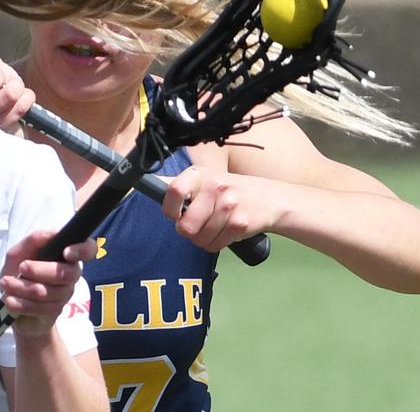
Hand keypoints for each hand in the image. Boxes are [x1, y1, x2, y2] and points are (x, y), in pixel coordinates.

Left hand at [0, 229, 96, 337]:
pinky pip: (41, 308)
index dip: (83, 250)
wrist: (12, 303)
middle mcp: (70, 274)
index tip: (66, 252)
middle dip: (39, 270)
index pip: (89, 249)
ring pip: (48, 292)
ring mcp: (64, 294)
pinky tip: (9, 299)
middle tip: (21, 267)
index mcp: (65, 255)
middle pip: (65, 274)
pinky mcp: (54, 311)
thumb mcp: (18, 254)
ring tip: (6, 283)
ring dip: (22, 287)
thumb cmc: (18, 273)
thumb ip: (33, 241)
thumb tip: (49, 233)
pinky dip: (20, 303)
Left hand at [163, 166, 277, 251]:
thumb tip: (149, 185)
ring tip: (213, 227)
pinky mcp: (240, 223)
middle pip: (186, 226)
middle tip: (197, 224)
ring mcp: (229, 205)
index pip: (174, 191)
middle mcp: (214, 187)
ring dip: (203, 239)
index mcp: (199, 174)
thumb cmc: (229, 190)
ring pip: (200, 239)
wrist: (270, 199)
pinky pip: (215, 245)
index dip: (170, 209)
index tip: (175, 214)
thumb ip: (180, 185)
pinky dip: (216, 243)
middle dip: (188, 231)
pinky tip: (224, 231)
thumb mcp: (205, 180)